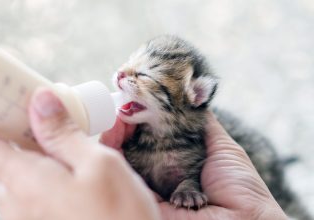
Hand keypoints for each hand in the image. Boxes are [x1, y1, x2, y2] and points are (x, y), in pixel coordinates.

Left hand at [0, 88, 160, 219]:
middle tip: (22, 111)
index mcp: (27, 182)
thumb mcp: (99, 164)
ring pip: (5, 176)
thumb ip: (64, 133)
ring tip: (45, 133)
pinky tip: (58, 161)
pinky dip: (31, 170)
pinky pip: (22, 191)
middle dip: (0, 132)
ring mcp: (25, 216)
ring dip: (18, 151)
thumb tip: (41, 99)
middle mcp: (16, 203)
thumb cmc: (120, 214)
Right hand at [101, 111, 287, 219]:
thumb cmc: (240, 186)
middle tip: (121, 103)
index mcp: (175, 160)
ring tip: (116, 113)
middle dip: (122, 121)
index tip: (135, 99)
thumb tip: (192, 95)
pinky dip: (110, 149)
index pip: (149, 135)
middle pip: (130, 144)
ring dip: (113, 131)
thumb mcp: (221, 146)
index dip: (140, 116)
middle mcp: (158, 172)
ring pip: (119, 156)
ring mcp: (147, 185)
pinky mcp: (140, 196)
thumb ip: (202, 123)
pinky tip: (114, 129)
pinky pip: (116, 173)